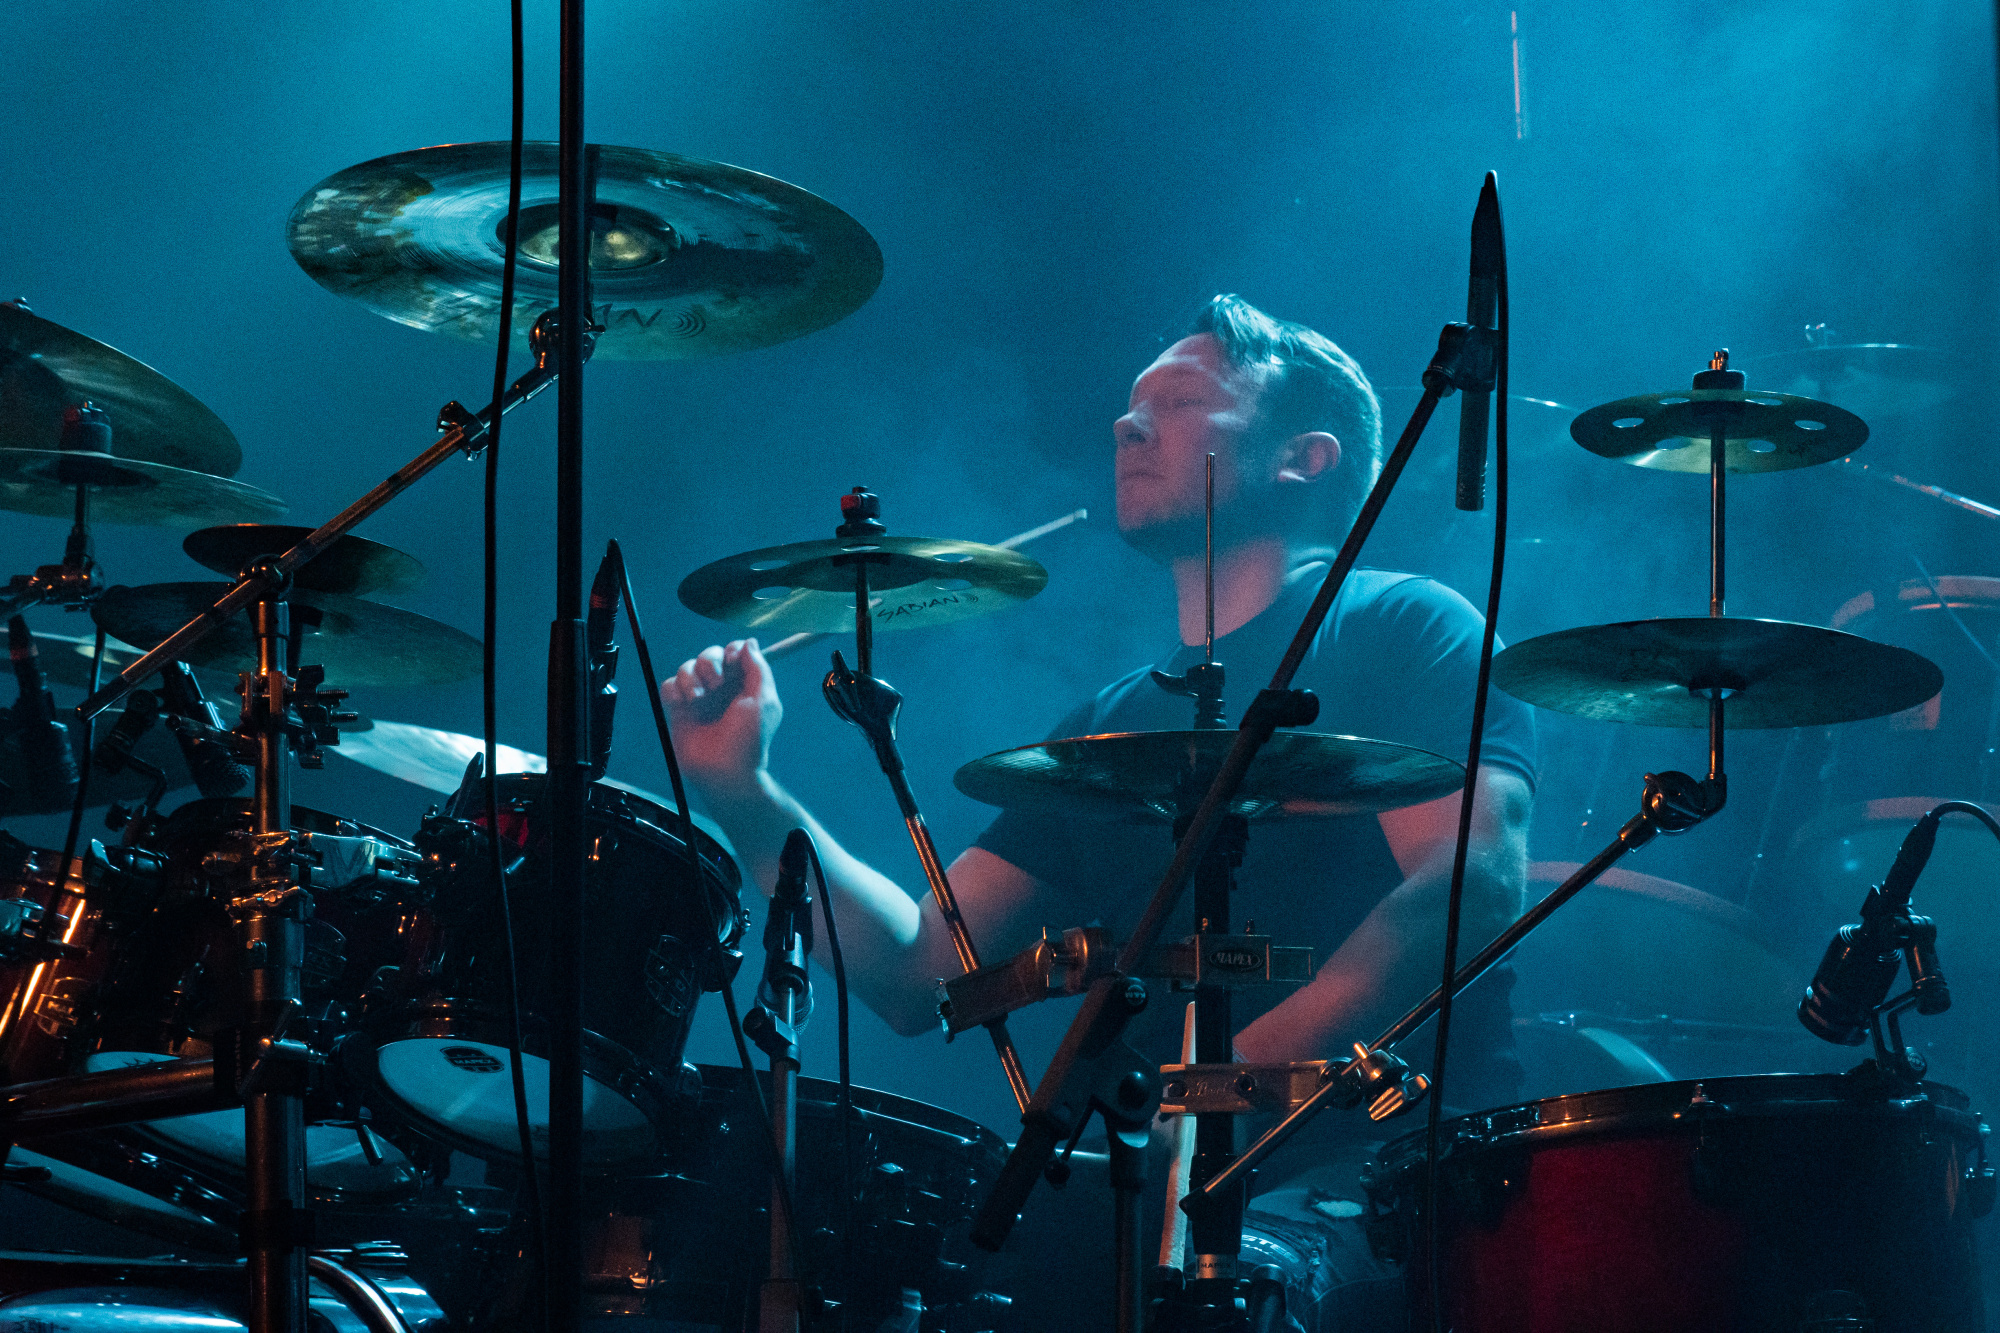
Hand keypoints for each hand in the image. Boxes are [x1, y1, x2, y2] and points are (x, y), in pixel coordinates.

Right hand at [660, 638, 781, 800]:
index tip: (733, 662)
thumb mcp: (764, 701)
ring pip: (687, 666)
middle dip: (710, 663)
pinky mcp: (679, 709)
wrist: (723, 771)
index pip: (734, 651)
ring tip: (699, 700)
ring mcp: (699, 698)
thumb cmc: (748, 739)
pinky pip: (669, 685)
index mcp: (744, 684)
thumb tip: (749, 642)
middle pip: (709, 654)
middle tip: (716, 684)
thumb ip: (759, 669)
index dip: (731, 651)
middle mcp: (721, 688)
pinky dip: (675, 690)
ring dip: (691, 678)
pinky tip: (684, 705)